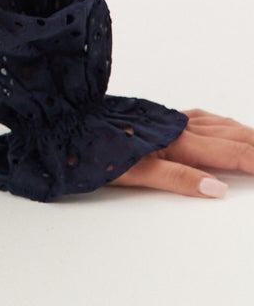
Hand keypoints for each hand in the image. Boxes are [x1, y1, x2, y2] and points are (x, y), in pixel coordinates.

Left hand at [106, 107, 253, 197]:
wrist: (69, 122)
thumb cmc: (98, 150)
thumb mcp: (136, 173)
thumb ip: (178, 179)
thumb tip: (217, 188)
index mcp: (178, 142)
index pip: (232, 153)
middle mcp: (180, 127)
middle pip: (233, 137)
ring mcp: (172, 120)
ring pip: (221, 125)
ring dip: (247, 134)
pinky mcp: (162, 118)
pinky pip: (204, 118)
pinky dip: (224, 123)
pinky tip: (227, 126)